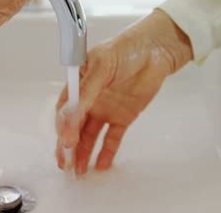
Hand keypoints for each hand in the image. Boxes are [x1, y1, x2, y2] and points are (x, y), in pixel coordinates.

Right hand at [55, 9, 193, 175]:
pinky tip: (101, 165)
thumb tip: (69, 115)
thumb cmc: (125, 49)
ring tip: (80, 171)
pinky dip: (107, 151)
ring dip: (84, 152)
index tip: (66, 141)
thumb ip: (86, 92)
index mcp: (78, 85)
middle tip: (66, 164)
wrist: (156, 50)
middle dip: (68, 147)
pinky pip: (112, 137)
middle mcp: (89, 100)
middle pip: (74, 127)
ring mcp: (105, 109)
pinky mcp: (122, 117)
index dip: (63, 127)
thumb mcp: (102, 66)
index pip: (65, 110)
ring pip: (90, 135)